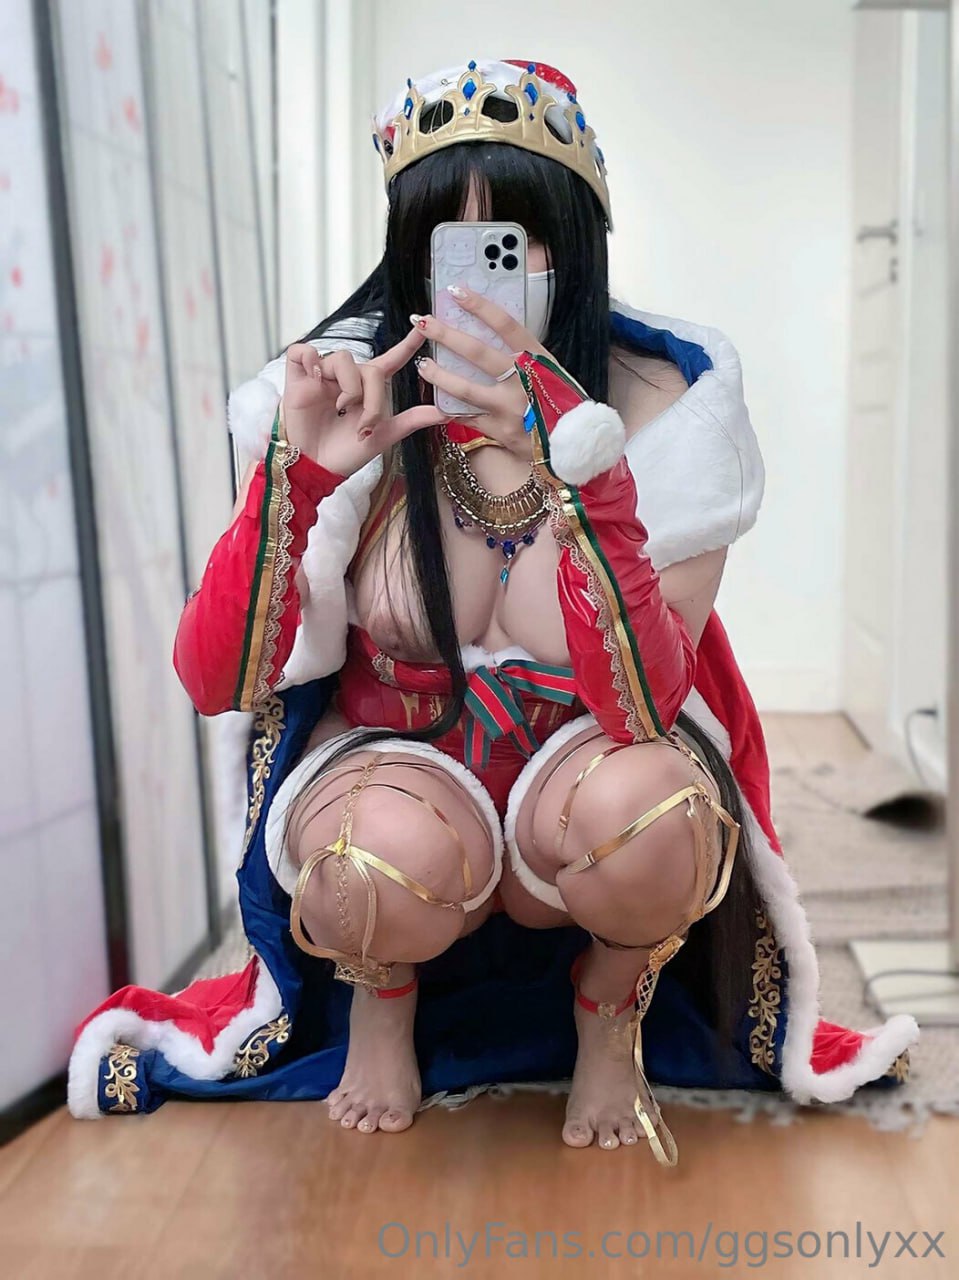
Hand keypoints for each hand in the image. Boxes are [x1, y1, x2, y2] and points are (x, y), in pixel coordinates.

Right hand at [281, 328, 450, 476]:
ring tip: (341, 408)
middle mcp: (346, 378)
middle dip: (372, 397)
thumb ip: (412, 420)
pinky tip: (316, 378)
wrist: (316, 468)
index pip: (390, 360)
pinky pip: (302, 351)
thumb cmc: (346, 454)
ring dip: (348, 386)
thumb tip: (446, 412)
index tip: (422, 325)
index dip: (407, 344)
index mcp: (367, 389)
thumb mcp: (384, 435)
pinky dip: (310, 359)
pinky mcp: (297, 378)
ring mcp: (321, 377)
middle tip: (364, 422)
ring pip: (342, 358)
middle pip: (368, 368)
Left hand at [411, 285, 552, 458]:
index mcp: (537, 359)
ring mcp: (509, 408)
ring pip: (464, 388)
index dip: (479, 306)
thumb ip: (525, 355)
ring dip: (438, 374)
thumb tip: (493, 331)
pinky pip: (467, 417)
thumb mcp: (551, 372)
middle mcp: (522, 381)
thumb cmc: (562, 404)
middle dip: (445, 334)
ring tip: (423, 364)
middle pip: (477, 352)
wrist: (575, 444)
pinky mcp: (499, 430)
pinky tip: (437, 400)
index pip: (505, 325)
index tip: (456, 291)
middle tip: (424, 322)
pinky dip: (451, 408)